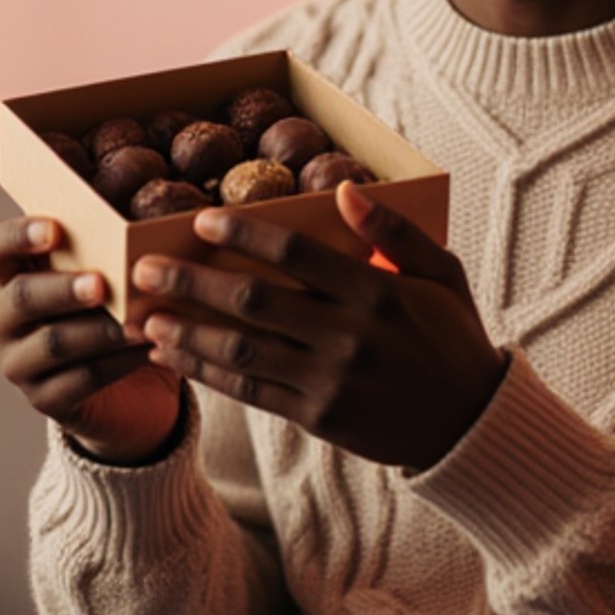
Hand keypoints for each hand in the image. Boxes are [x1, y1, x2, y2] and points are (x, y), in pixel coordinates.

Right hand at [0, 216, 185, 462]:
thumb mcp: (107, 275)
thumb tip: (145, 216)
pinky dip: (118, 361)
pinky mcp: (45, 400)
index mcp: (10, 275)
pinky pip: (81, 378)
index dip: (17, 235)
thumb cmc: (115, 309)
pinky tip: (149, 348)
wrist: (128, 385)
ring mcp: (18, 363)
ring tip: (139, 322)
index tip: (55, 229)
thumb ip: (110, 248)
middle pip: (21, 297)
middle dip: (63, 289)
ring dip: (99, 330)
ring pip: (53, 342)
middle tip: (101, 285)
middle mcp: (3, 319)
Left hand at [129, 182, 507, 472]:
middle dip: (193, 282)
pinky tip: (174, 354)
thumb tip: (345, 190)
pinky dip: (206, 372)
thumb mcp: (442, 272)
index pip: (297, 254)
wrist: (470, 424)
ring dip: (187, 331)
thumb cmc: (452, 337)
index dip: (245, 234)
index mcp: (378, 292)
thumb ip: (395, 231)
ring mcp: (330, 381)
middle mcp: (350, 336)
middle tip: (145, 267)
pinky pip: (250, 392)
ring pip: (242, 351)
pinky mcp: (318, 418)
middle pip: (255, 301)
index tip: (201, 220)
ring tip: (145, 315)